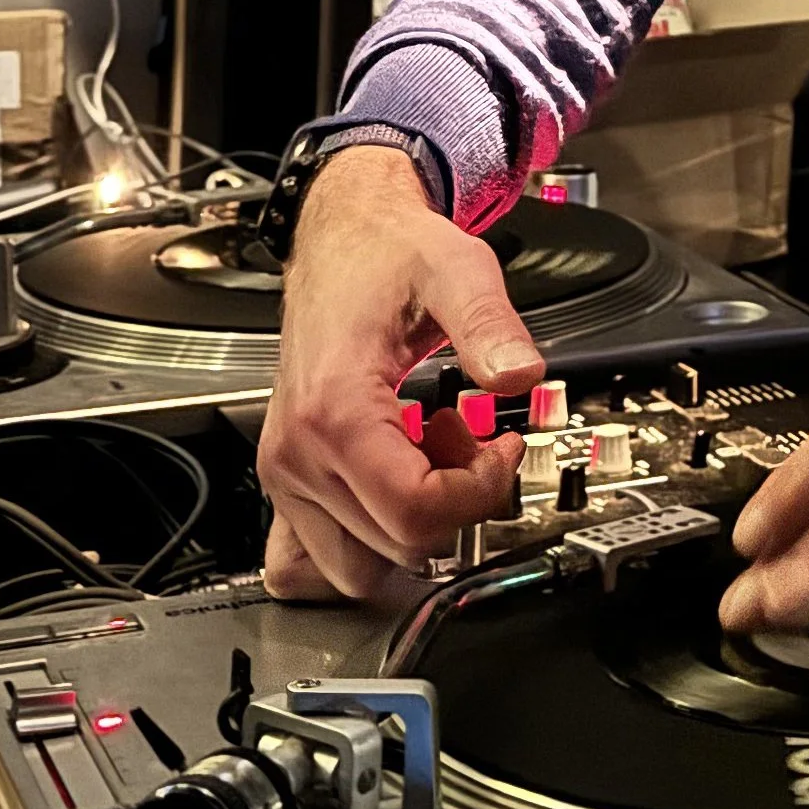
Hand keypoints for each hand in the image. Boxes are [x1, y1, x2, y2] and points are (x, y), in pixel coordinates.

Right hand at [258, 144, 533, 602]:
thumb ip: (490, 324)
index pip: (415, 513)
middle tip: (470, 441)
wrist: (342, 240)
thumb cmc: (388, 255)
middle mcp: (298, 455)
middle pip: (396, 547)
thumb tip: (522, 374)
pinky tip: (388, 488)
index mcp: (334, 411)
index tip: (501, 447)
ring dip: (406, 530)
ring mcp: (286, 474)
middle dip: (454, 504)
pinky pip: (306, 559)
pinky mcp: (287, 480)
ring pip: (355, 567)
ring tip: (426, 459)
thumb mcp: (456, 269)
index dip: (478, 491)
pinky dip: (358, 543)